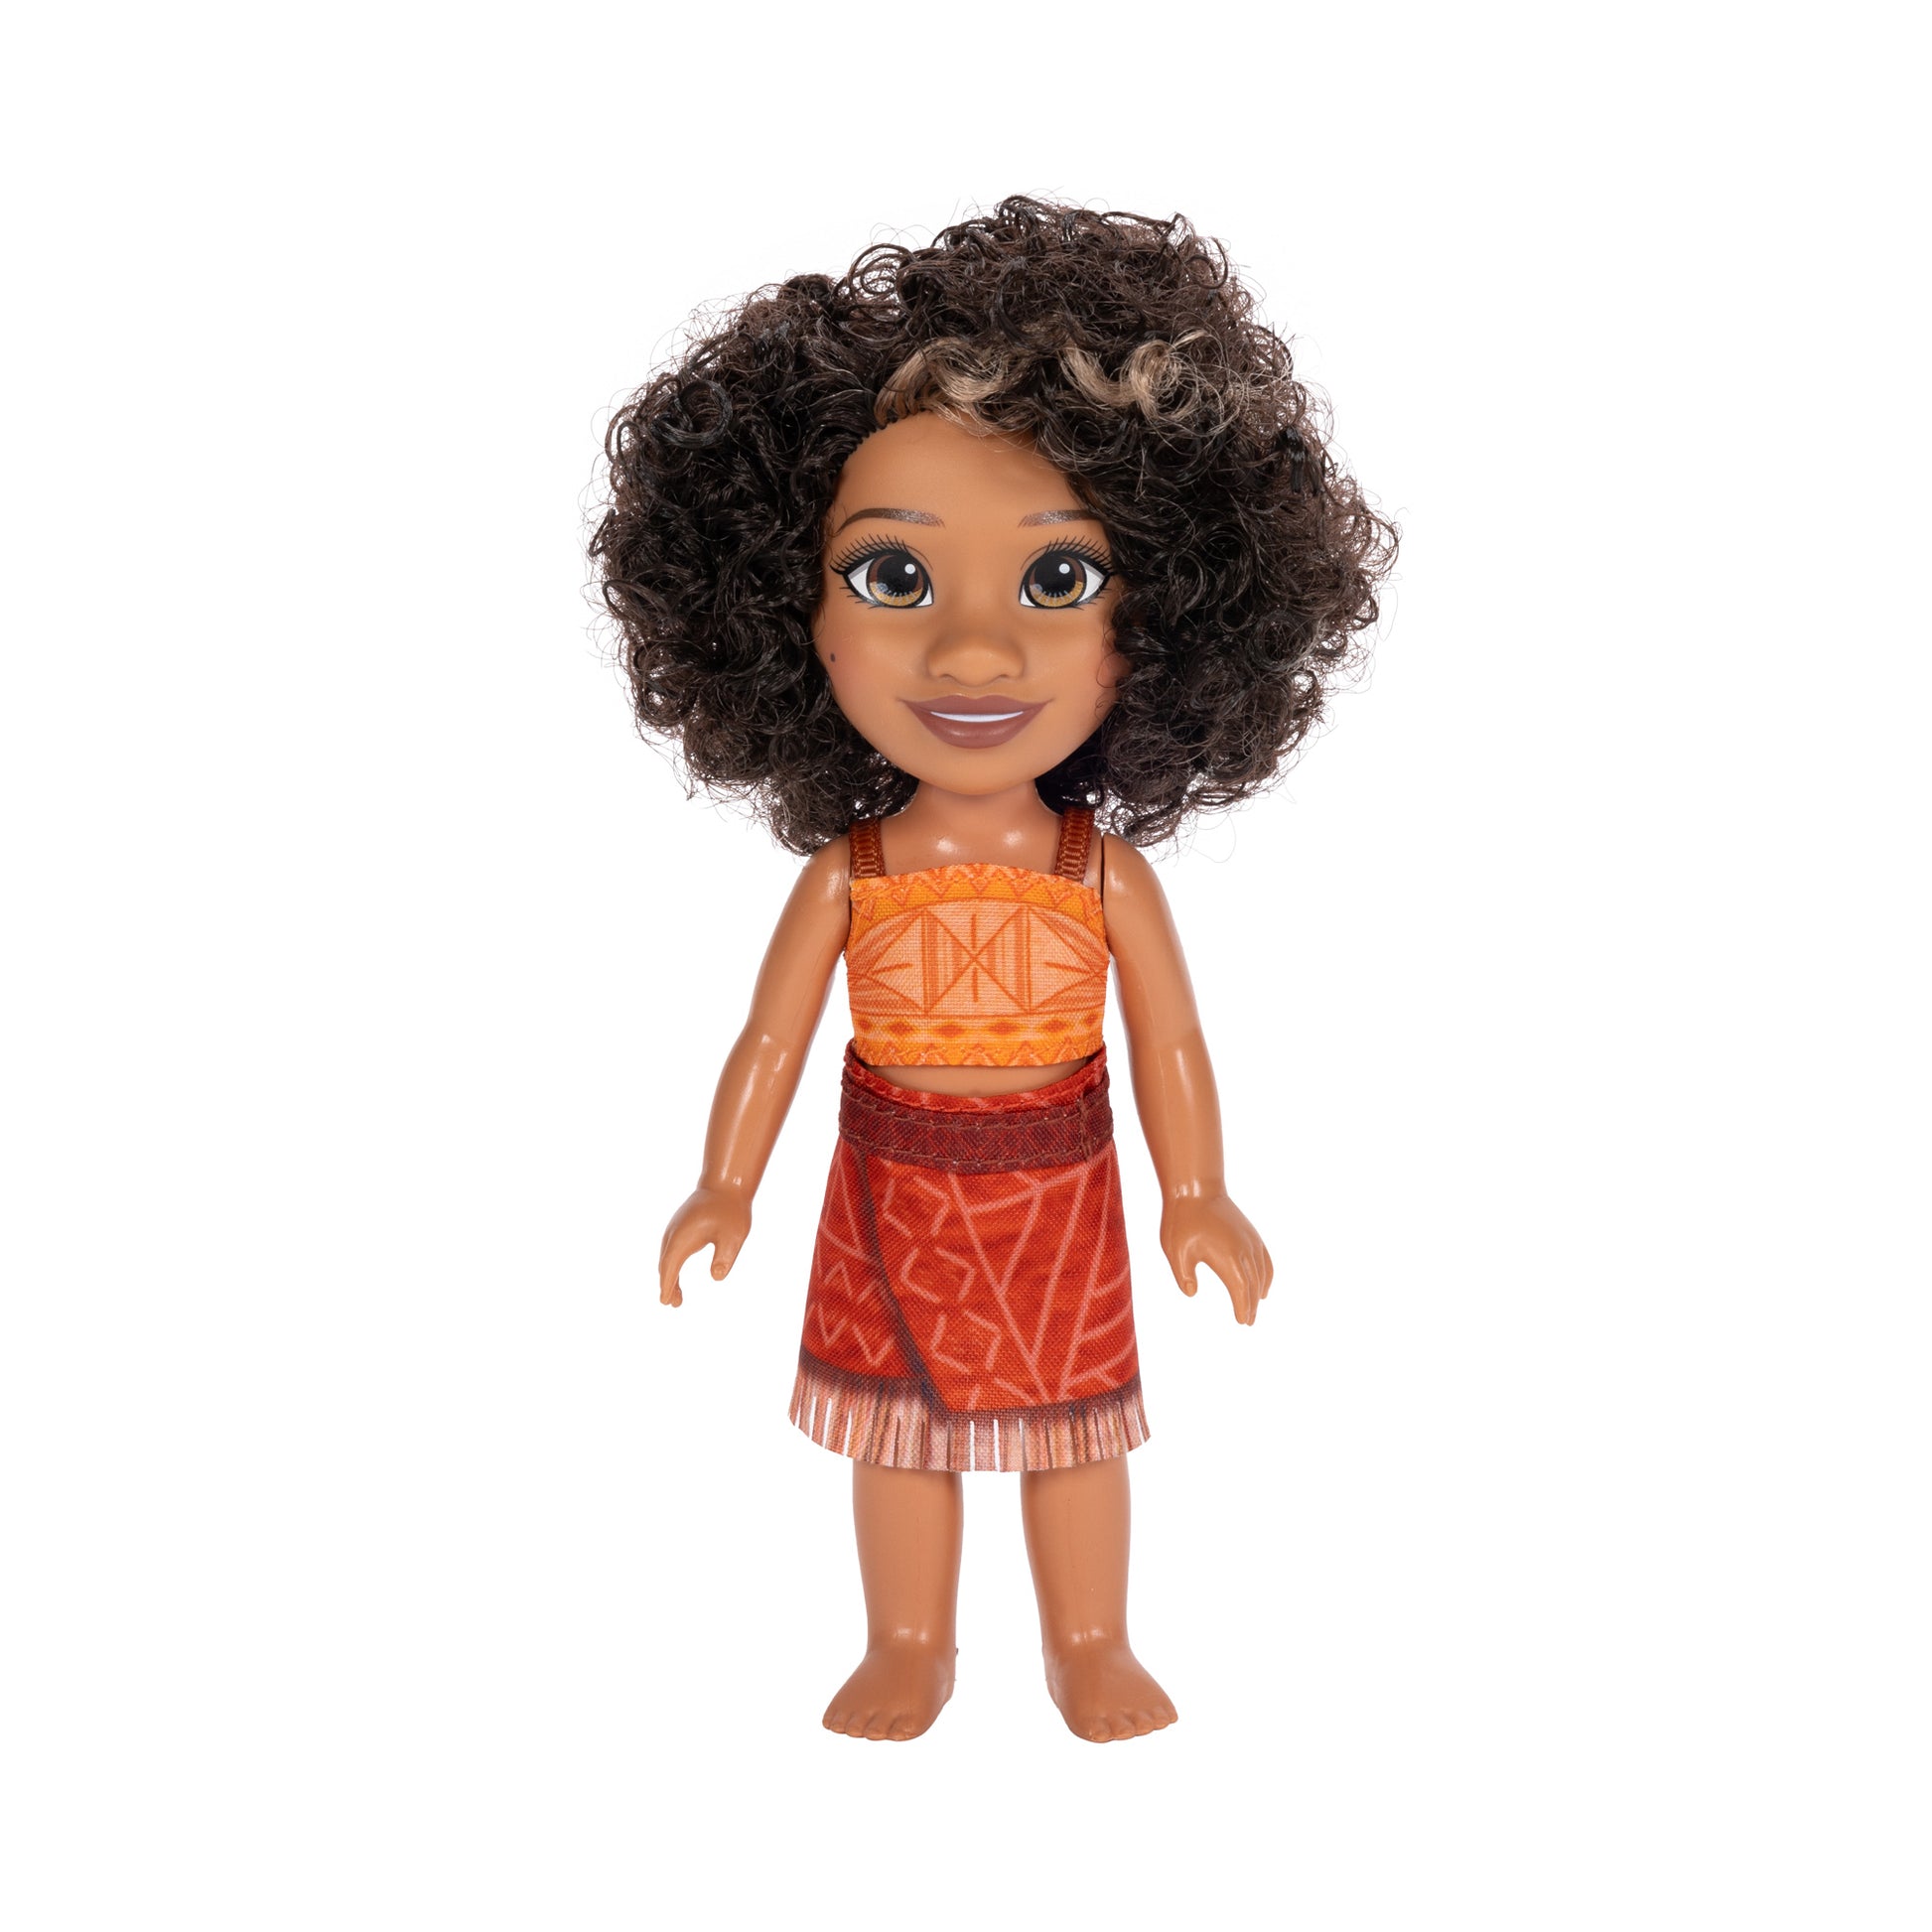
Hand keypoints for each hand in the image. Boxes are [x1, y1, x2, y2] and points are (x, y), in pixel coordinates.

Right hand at [658, 1186, 752, 1306]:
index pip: (671, 1266)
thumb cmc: (731, 1210)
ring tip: (677, 1298)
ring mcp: (675, 1229)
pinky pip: (671, 1251)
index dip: (667, 1285)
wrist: (726, 1183)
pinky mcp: (680, 1227)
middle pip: (666, 1265)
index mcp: (683, 1237)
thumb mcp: (734, 1235)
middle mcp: (674, 1233)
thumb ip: (725, 1257)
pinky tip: (677, 1276)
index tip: (665, 1301)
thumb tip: (716, 1277)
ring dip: (669, 1277)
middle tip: (674, 1304)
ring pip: (667, 1258)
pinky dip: (672, 1266)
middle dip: (668, 1285)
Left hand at [1160, 1194, 1273, 1325]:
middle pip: (1253, 1285)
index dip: (1243, 1307)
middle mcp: (1244, 1251)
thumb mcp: (1175, 1251)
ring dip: (1259, 1292)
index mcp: (1228, 1258)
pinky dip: (1267, 1274)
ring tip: (1255, 1307)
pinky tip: (1263, 1284)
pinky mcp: (1251, 1233)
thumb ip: (1183, 1276)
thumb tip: (1192, 1293)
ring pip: (1262, 1272)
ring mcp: (1250, 1240)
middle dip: (1252, 1305)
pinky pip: (1265, 1259)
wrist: (1197, 1188)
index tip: (1243, 1321)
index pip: (1241, 1290)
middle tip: (1248, 1321)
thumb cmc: (1182, 1220)